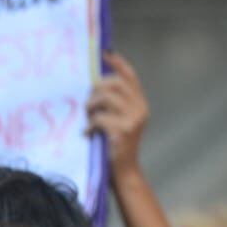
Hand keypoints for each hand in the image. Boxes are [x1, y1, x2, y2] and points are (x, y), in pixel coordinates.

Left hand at [86, 51, 146, 178]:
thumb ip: (112, 105)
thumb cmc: (114, 147)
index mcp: (139, 104)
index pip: (129, 76)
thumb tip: (93, 85)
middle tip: (87, 105)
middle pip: (114, 83)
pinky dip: (89, 125)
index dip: (117, 63)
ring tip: (88, 120)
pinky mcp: (122, 132)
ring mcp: (133, 120)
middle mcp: (140, 109)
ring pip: (105, 98)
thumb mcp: (117, 122)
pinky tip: (88, 135)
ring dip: (90, 107)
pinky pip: (99, 118)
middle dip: (96, 90)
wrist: (124, 174)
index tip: (104, 53)